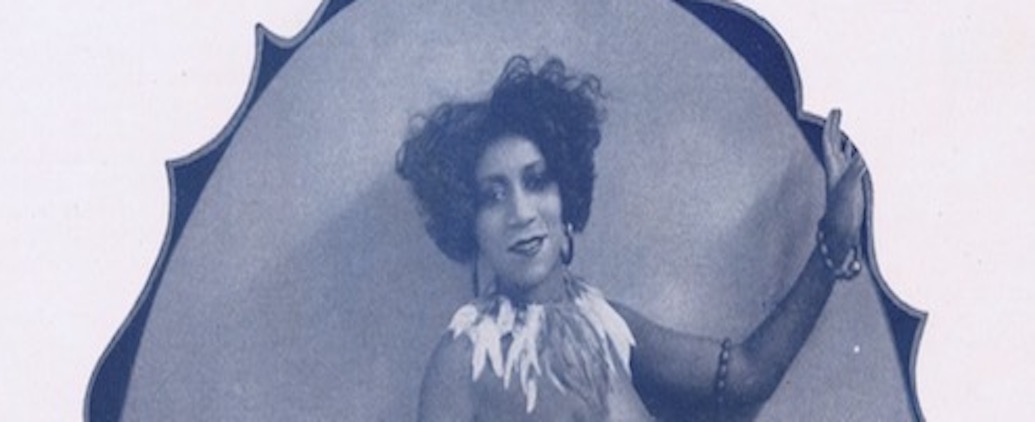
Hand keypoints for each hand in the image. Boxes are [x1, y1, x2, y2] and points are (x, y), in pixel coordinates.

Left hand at [819, 109, 866, 256]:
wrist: (840, 236)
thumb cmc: (842, 217)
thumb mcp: (847, 193)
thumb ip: (852, 175)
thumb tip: (859, 158)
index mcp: (833, 170)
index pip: (829, 142)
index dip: (831, 126)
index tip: (834, 110)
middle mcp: (836, 172)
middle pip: (833, 144)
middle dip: (835, 128)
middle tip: (838, 111)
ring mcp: (843, 179)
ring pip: (842, 154)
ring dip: (844, 139)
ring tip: (847, 127)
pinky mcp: (851, 188)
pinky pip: (853, 165)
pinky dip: (855, 155)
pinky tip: (858, 153)